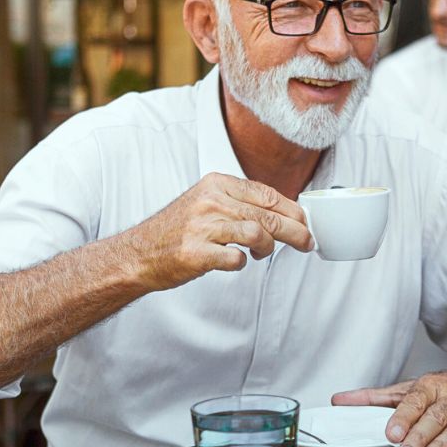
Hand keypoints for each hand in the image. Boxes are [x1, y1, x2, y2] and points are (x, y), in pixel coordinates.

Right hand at [125, 173, 313, 291]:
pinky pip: (236, 258)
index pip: (266, 193)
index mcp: (216, 184)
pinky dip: (243, 262)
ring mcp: (203, 227)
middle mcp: (210, 201)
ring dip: (268, 247)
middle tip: (307, 242)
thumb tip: (282, 212)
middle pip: (267, 215)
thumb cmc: (177, 230)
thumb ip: (239, 203)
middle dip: (294, 231)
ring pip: (258, 233)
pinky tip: (237, 261)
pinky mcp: (197, 253)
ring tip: (263, 253)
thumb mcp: (206, 202)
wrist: (139, 253)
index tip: (304, 221)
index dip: (291, 209)